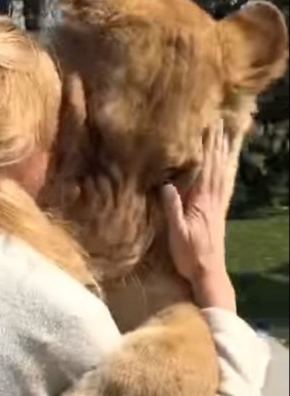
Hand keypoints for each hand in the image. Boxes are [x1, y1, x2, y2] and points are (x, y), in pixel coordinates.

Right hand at [161, 121, 236, 311]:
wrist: (208, 273)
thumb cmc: (189, 255)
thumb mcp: (176, 234)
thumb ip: (173, 209)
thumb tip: (166, 185)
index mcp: (202, 202)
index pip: (205, 169)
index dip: (207, 148)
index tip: (208, 127)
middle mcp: (213, 200)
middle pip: (217, 166)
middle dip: (218, 144)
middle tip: (221, 122)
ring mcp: (218, 206)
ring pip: (223, 173)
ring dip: (225, 154)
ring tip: (228, 136)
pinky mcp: (219, 212)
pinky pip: (224, 185)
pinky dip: (226, 171)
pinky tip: (227, 166)